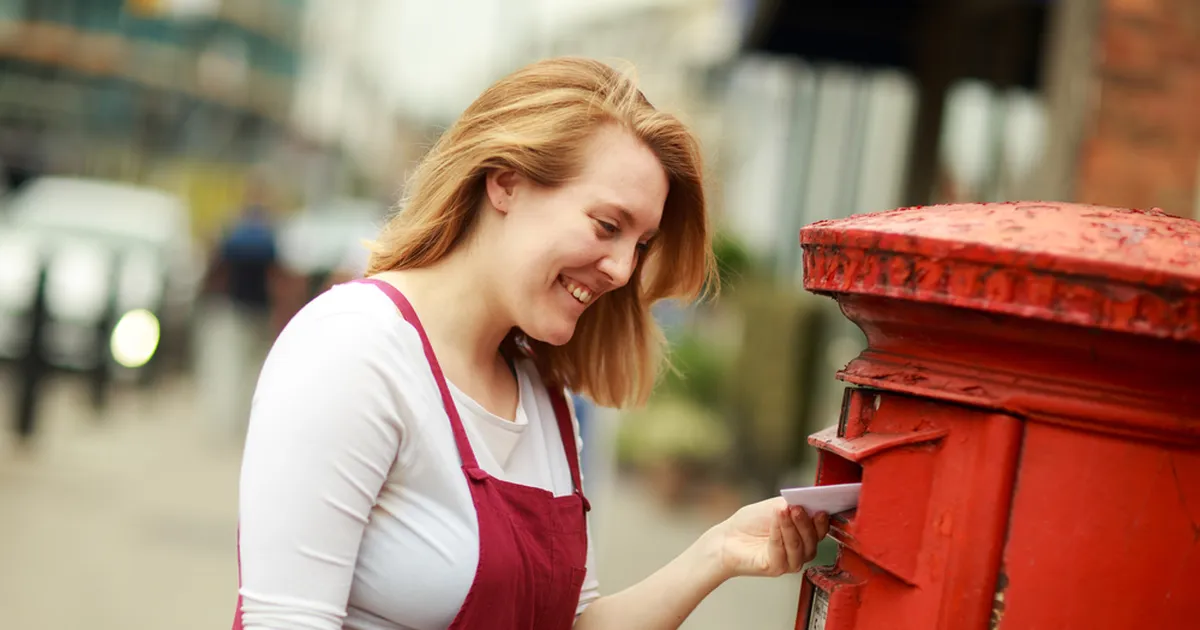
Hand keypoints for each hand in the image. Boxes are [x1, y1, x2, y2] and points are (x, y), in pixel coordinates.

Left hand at [707, 497, 829, 578]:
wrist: (728, 538)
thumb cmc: (750, 524)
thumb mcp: (776, 507)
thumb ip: (792, 504)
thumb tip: (807, 501)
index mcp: (804, 534)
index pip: (820, 530)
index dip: (822, 520)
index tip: (820, 507)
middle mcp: (800, 550)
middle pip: (812, 539)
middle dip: (805, 522)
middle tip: (797, 507)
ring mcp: (789, 561)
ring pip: (798, 546)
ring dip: (791, 527)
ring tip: (783, 511)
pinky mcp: (776, 568)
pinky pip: (782, 552)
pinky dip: (778, 535)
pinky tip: (774, 523)